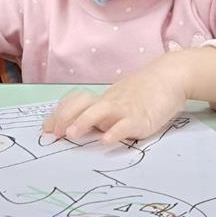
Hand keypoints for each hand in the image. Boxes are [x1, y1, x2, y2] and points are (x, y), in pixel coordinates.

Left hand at [42, 56, 188, 143]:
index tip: (45, 128)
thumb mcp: (118, 100)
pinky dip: (116, 131)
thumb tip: (79, 128)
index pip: (74, 102)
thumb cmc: (143, 92)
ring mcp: (125, 109)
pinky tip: (107, 140)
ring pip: (100, 111)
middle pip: (81, 104)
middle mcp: (109, 102)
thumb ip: (101, 112)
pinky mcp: (142, 118)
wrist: (169, 77)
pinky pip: (126, 124)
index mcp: (102, 99)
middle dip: (64, 118)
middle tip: (54, 133)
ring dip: (84, 121)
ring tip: (72, 133)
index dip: (58, 113)